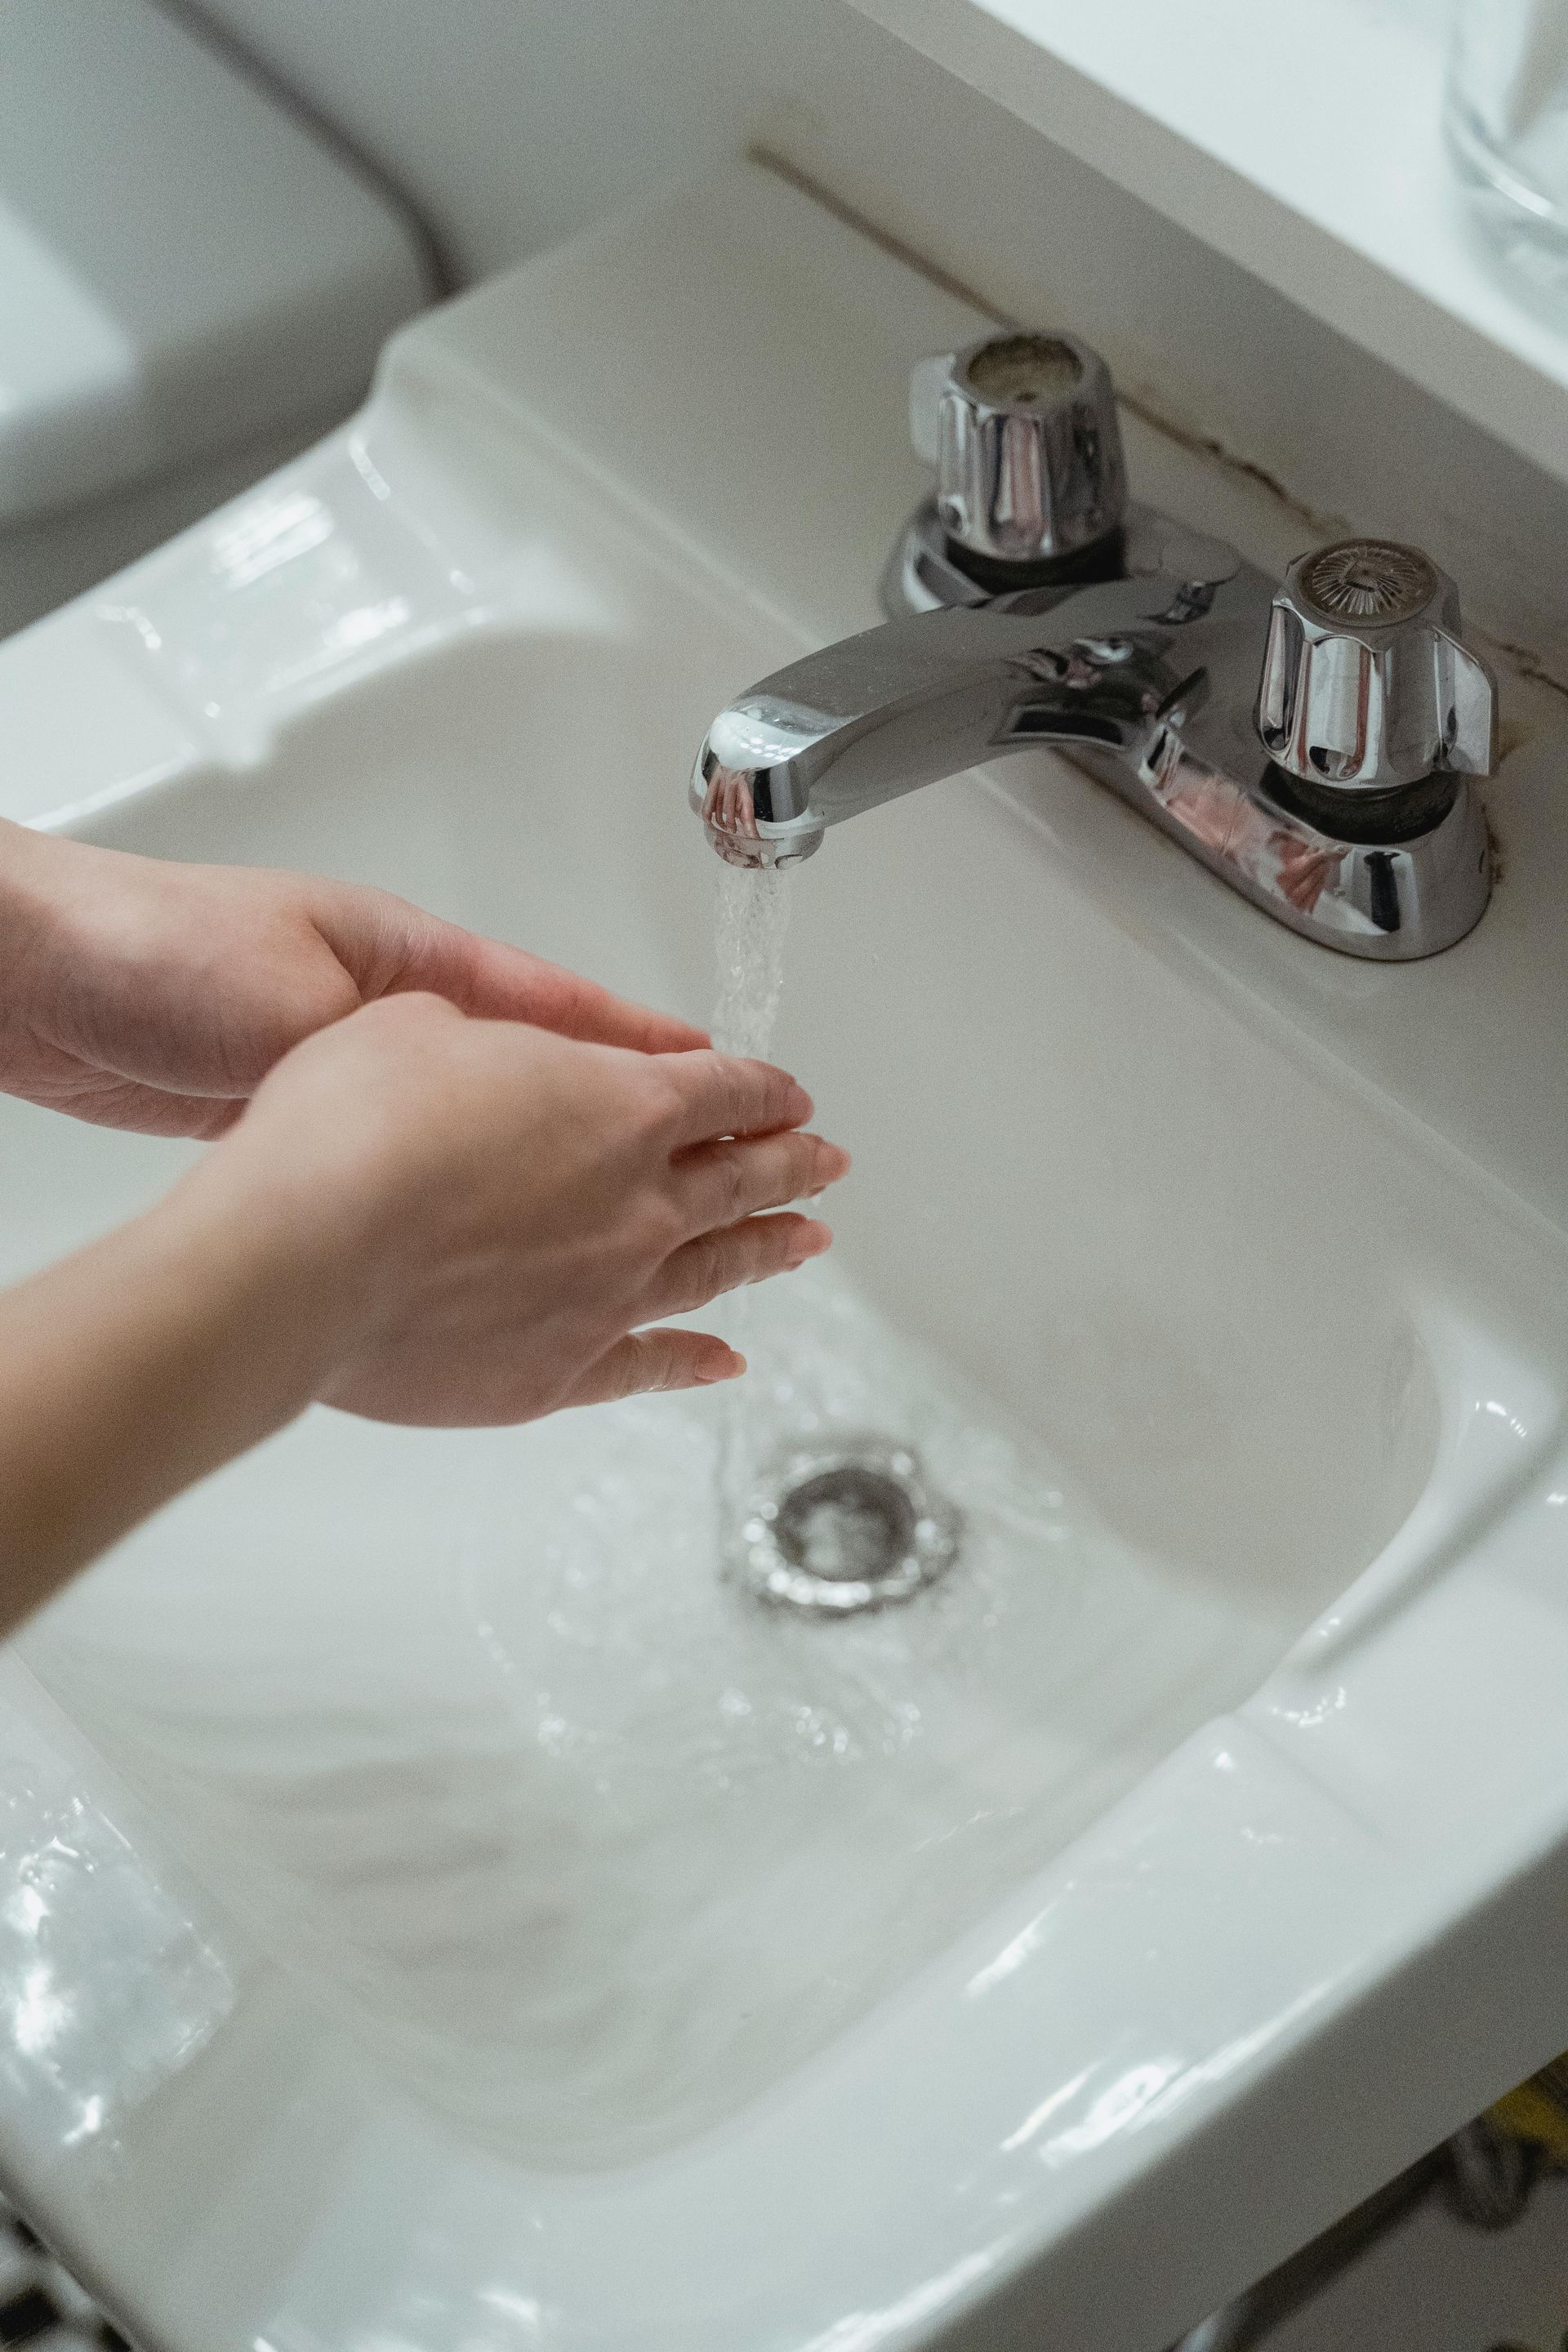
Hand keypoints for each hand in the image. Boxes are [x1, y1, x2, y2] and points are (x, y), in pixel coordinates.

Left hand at [0, 819, 702, 1136]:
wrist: (43, 980)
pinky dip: (478, 1189)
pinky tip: (507, 1227)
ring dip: (564, 1158)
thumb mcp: (309, 1003)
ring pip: (493, 1121)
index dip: (658, 1052)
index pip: (570, 1008)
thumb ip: (402, 1059)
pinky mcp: (306, 1118)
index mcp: (418, 961)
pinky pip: (425, 1158)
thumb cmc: (160, 955)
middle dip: (636, 1110)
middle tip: (724, 1147)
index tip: (737, 1081)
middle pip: (547, 1068)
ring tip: (638, 1203)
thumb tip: (478, 1111)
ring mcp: (355, 1064)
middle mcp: (398, 1012)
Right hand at [188, 995, 849, 1422]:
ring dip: (767, 1251)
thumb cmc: (350, 1134)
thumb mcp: (416, 1029)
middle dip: (792, 1165)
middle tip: (827, 1163)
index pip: (721, 1091)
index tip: (789, 1097)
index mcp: (620, 1105)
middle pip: (742, 1180)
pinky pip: (652, 1366)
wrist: (302, 1259)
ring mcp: (609, 1296)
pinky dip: (696, 1362)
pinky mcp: (561, 1373)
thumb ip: (485, 1045)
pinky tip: (724, 1361)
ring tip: (805, 1242)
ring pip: (715, 1270)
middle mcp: (637, 1204)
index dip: (762, 1089)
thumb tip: (485, 1061)